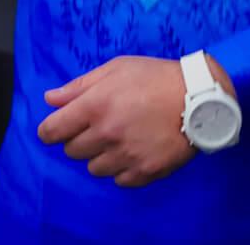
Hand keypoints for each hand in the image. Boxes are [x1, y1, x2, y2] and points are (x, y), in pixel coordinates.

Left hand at [38, 55, 216, 188]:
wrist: (199, 97)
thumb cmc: (156, 77)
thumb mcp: (116, 69)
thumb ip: (79, 86)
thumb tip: (49, 99)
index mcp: (95, 105)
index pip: (52, 131)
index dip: (50, 130)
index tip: (56, 129)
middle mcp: (106, 134)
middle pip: (72, 151)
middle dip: (79, 139)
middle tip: (99, 126)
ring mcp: (125, 156)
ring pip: (94, 168)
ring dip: (101, 155)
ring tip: (120, 139)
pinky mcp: (144, 172)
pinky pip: (118, 180)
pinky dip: (122, 169)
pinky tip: (134, 151)